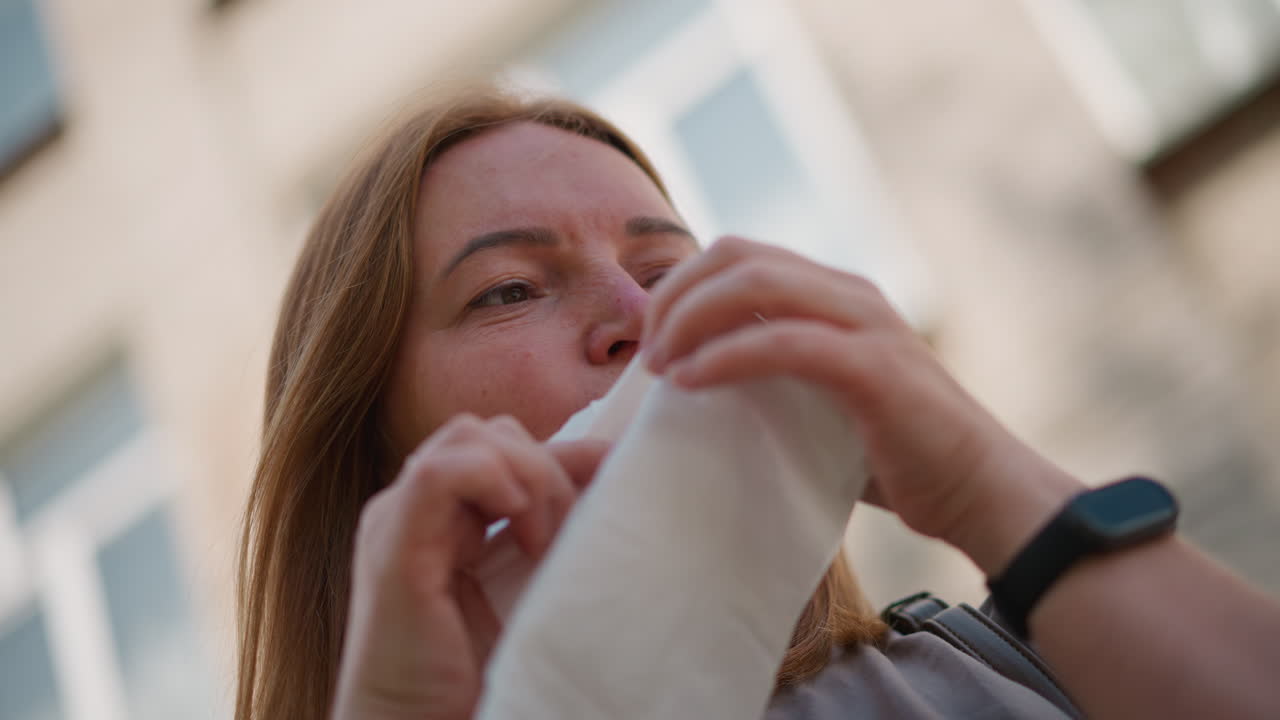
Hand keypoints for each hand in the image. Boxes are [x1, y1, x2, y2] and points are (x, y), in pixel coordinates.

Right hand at [330, 414, 606, 719]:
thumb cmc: (474, 675)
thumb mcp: (532, 586)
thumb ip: (554, 532)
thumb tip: (612, 478)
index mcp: (443, 517)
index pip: (507, 446)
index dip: (567, 453)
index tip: (615, 476)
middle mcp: (416, 510)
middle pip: (490, 432)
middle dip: (546, 466)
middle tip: (566, 534)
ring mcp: (398, 522)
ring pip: (469, 437)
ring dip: (527, 474)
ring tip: (542, 540)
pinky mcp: (395, 548)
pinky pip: (439, 474)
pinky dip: (492, 480)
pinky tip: (519, 524)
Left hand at [642, 237, 1081, 572]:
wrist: (980, 491)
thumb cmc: (896, 457)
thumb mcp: (823, 403)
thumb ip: (777, 379)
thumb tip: (697, 389)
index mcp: (835, 293)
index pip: (739, 255)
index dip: (682, 285)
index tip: (651, 338)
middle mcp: (849, 293)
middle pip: (736, 254)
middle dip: (675, 294)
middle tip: (647, 353)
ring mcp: (865, 323)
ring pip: (755, 283)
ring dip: (690, 319)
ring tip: (660, 368)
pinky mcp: (873, 367)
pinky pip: (783, 343)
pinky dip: (725, 357)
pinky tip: (690, 383)